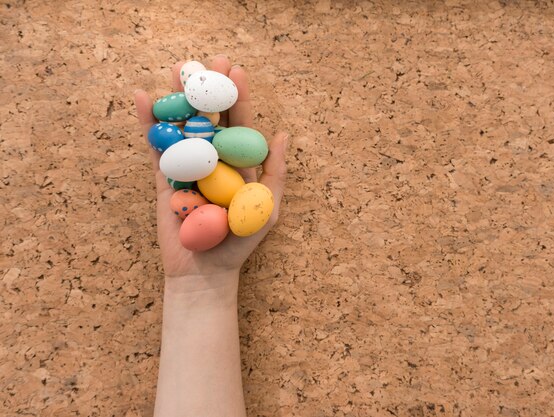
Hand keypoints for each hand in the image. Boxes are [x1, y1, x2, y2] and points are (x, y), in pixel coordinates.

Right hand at [134, 56, 287, 291]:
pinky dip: (148, 124)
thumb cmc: (240, 244)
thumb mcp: (267, 209)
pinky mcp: (163, 179)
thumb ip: (276, 174)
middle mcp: (212, 162)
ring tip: (178, 68)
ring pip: (182, 127)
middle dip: (209, 90)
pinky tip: (143, 96)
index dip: (238, 99)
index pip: (239, 126)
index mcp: (238, 166)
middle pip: (210, 119)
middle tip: (208, 60)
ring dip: (179, 97)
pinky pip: (155, 148)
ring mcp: (187, 168)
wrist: (205, 273)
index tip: (237, 71)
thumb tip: (284, 135)